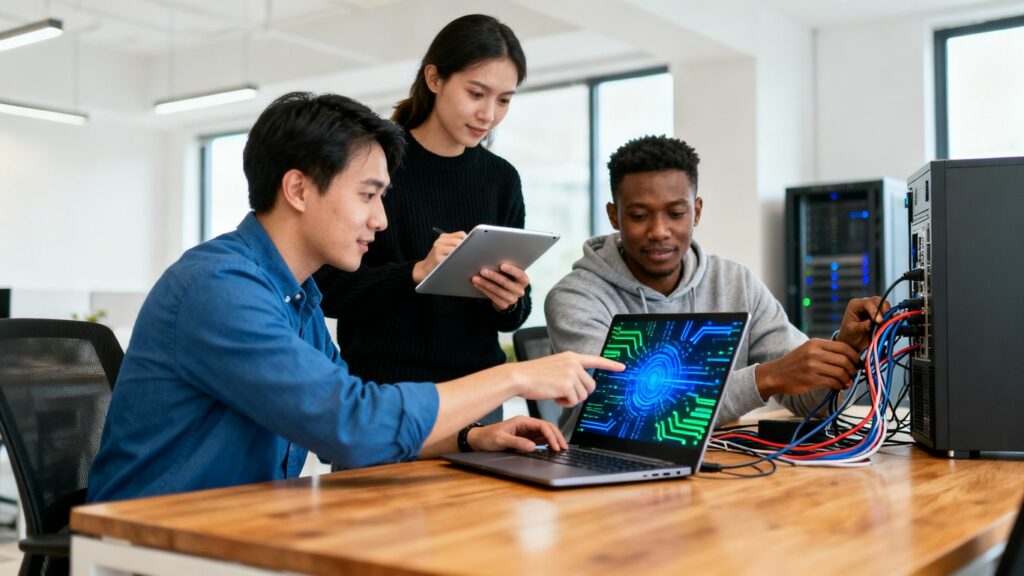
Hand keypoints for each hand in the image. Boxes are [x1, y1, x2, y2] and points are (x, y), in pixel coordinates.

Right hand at [412, 231, 466, 282]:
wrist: (424, 269)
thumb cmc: (438, 259)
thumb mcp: (444, 248)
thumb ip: (454, 244)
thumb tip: (471, 244)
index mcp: (443, 237)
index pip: (461, 234)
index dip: (467, 240)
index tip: (471, 247)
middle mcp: (440, 241)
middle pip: (459, 241)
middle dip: (466, 248)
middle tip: (469, 255)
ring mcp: (438, 249)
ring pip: (456, 249)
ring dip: (462, 255)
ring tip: (464, 260)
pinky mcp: (437, 258)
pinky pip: (451, 258)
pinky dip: (456, 261)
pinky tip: (457, 264)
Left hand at [467, 416, 567, 452]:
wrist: (478, 440)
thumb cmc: (487, 437)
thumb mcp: (500, 440)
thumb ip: (517, 443)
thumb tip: (532, 447)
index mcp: (521, 421)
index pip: (542, 426)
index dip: (551, 435)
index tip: (555, 446)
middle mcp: (526, 425)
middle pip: (547, 428)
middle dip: (557, 437)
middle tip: (564, 448)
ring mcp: (526, 431)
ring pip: (545, 433)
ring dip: (554, 440)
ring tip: (561, 449)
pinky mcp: (525, 438)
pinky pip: (540, 439)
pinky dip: (548, 443)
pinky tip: (552, 449)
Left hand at [472, 263, 529, 311]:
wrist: (508, 294)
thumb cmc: (508, 278)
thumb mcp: (511, 273)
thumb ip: (506, 267)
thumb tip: (492, 258)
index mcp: (524, 280)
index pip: (520, 274)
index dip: (511, 270)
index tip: (501, 265)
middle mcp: (520, 290)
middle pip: (506, 283)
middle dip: (493, 276)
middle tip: (482, 271)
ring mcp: (512, 299)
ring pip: (497, 291)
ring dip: (485, 284)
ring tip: (475, 278)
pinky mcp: (504, 304)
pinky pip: (492, 297)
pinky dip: (483, 290)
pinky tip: (477, 284)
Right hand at [510, 352, 624, 406]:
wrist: (519, 377)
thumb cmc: (533, 375)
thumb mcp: (554, 367)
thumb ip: (569, 371)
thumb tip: (582, 385)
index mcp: (571, 357)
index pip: (596, 360)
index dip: (610, 365)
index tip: (622, 367)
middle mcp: (574, 363)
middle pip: (591, 386)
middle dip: (580, 394)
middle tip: (564, 394)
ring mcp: (572, 373)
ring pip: (583, 395)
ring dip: (571, 399)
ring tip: (556, 393)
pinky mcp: (567, 385)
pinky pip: (574, 401)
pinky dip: (565, 404)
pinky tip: (554, 397)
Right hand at [755, 339, 861, 399]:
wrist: (774, 374)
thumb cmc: (794, 364)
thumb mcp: (808, 350)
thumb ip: (826, 351)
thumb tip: (849, 358)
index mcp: (815, 343)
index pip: (843, 347)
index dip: (855, 356)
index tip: (858, 362)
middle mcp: (814, 353)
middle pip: (844, 360)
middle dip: (853, 369)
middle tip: (853, 374)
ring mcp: (812, 366)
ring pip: (841, 372)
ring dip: (847, 379)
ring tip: (846, 382)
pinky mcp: (811, 379)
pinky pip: (833, 382)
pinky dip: (840, 385)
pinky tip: (839, 386)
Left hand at [837, 296, 890, 351]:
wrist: (851, 342)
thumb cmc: (848, 335)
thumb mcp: (853, 330)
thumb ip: (864, 326)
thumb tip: (876, 322)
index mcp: (856, 305)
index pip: (868, 303)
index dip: (875, 311)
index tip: (879, 321)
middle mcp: (865, 304)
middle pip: (879, 301)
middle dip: (884, 310)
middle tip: (884, 321)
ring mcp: (874, 309)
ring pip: (886, 306)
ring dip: (889, 314)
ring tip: (888, 323)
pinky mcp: (881, 315)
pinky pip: (889, 314)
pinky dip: (892, 318)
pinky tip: (894, 323)